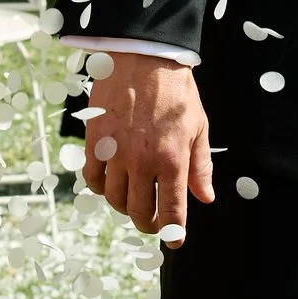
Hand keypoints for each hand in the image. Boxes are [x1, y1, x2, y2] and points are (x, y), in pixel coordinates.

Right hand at [81, 50, 213, 240]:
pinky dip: (101, 187)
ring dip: (125, 206)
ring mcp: (115, 153)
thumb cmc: (176, 91)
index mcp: (172, 160)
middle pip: (139, 212)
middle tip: (152, 222)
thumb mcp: (199, 127)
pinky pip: (92, 178)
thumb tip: (205, 198)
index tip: (173, 241)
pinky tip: (110, 183)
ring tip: (133, 199)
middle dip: (148, 224)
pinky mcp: (95, 141)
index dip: (173, 233)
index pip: (172, 212)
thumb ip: (200, 166)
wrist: (144, 57)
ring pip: (114, 199)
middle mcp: (142, 162)